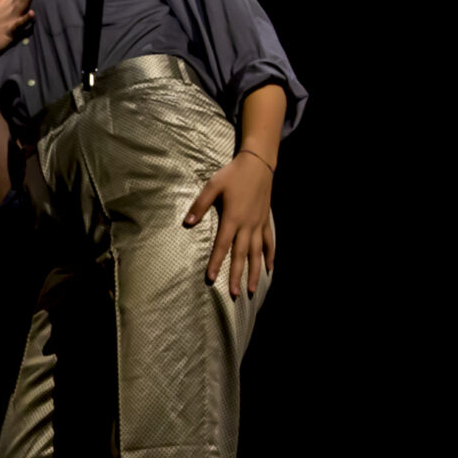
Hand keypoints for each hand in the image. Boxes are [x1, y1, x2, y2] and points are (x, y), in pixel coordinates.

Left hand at [183, 154, 275, 296]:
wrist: (258, 164)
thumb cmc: (233, 174)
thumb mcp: (213, 186)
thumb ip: (200, 205)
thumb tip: (187, 223)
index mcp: (233, 218)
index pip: (222, 245)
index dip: (216, 262)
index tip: (211, 278)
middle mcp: (247, 225)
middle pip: (241, 255)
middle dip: (236, 275)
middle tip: (233, 294)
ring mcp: (259, 224)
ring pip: (257, 253)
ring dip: (254, 272)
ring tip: (251, 289)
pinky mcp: (266, 221)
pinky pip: (269, 242)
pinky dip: (270, 256)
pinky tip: (269, 269)